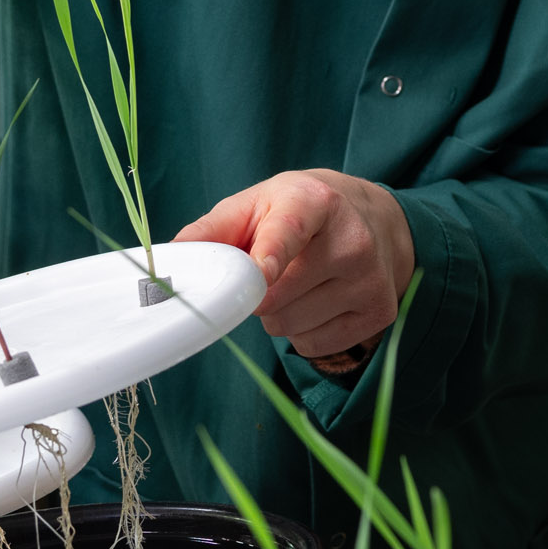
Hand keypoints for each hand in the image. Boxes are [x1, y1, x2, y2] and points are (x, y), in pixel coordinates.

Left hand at [175, 170, 413, 365]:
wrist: (376, 220)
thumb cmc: (301, 212)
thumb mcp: (257, 204)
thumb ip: (211, 230)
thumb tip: (167, 259)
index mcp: (314, 202)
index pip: (289, 232)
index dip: (271, 255)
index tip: (260, 272)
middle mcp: (352, 240)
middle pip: (273, 297)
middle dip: (254, 294)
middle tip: (267, 273)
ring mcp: (371, 280)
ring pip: (288, 326)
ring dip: (277, 315)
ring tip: (296, 285)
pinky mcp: (380, 313)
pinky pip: (312, 346)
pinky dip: (302, 332)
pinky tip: (317, 302)